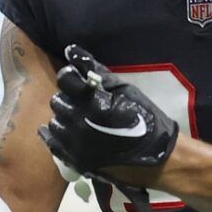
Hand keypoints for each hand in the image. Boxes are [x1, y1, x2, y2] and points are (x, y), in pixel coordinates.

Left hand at [38, 45, 178, 185]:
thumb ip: (95, 69)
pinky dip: (56, 135)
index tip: (79, 80)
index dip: (71, 76)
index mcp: (92, 102)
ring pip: (55, 122)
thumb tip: (71, 51)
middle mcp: (79, 123)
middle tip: (84, 102)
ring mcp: (75, 144)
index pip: (65, 79)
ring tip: (81, 119)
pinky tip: (66, 131)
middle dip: (69, 98)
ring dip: (65, 118)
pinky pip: (53, 144)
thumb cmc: (145, 117)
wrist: (158, 156)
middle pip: (58, 101)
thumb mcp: (124, 88)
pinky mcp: (75, 160)